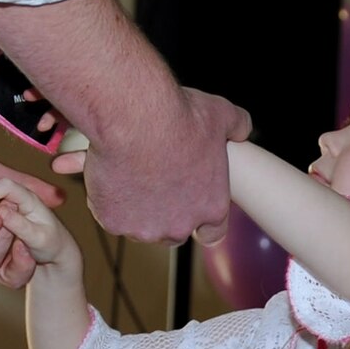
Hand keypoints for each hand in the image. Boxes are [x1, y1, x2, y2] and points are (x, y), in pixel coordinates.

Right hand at [63, 88, 250, 245]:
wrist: (133, 119)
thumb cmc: (178, 116)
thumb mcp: (219, 114)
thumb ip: (236, 126)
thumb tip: (243, 128)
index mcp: (211, 206)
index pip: (211, 233)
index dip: (200, 222)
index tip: (188, 206)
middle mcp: (180, 226)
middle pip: (171, 233)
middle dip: (163, 214)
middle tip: (152, 184)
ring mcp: (145, 229)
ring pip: (138, 226)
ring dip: (134, 209)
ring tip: (128, 175)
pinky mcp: (113, 223)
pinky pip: (108, 215)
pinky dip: (106, 199)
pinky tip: (108, 174)